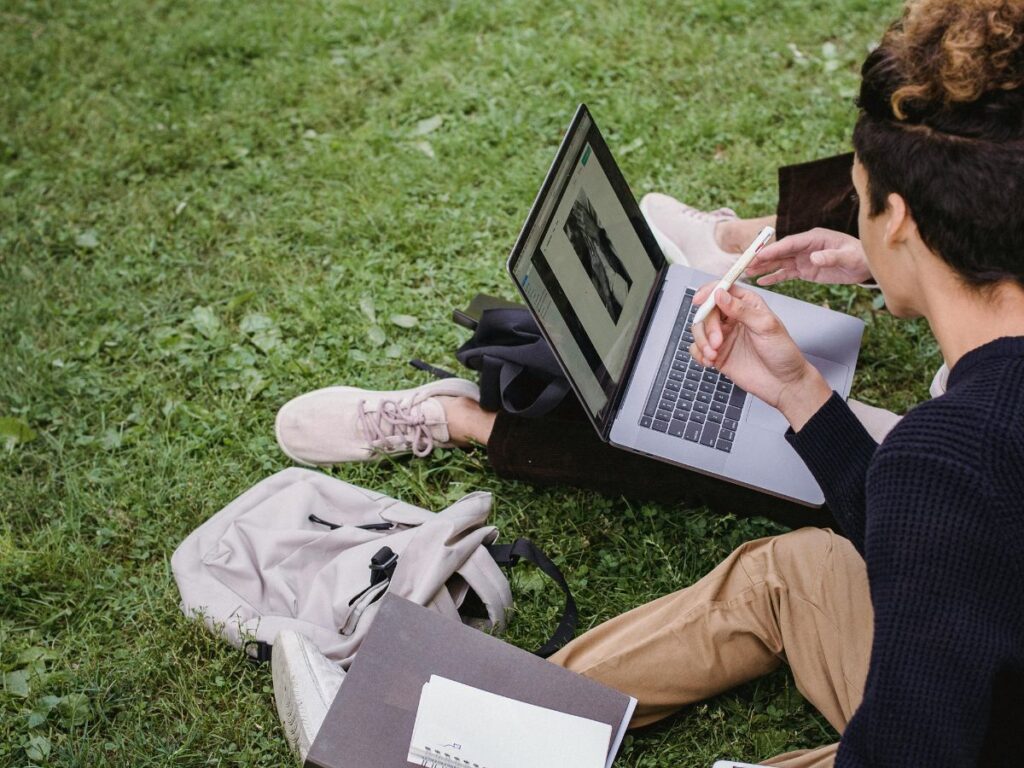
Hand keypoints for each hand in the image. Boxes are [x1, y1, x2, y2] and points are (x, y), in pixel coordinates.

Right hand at [690, 283, 831, 430]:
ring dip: (701, 341)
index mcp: (747, 305)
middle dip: (708, 327)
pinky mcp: (717, 354)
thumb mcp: (766, 326)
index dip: (709, 292)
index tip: (699, 300)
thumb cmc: (782, 353)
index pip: (723, 290)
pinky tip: (710, 361)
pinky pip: (697, 349)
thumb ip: (742, 310)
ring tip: (713, 355)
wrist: (784, 384)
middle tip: (717, 342)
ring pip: (699, 330)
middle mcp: (733, 318)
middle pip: (707, 312)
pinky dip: (699, 354)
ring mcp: (723, 336)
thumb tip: (720, 294)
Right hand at [745, 228, 871, 285]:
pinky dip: (774, 277)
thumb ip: (831, 257)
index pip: (788, 243)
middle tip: (745, 265)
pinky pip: (786, 274)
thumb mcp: (848, 257)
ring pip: (779, 263)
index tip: (758, 255)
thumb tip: (814, 258)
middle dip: (762, 258)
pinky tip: (762, 281)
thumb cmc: (859, 257)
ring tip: (748, 273)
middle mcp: (804, 247)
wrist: (865, 266)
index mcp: (813, 238)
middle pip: (779, 252)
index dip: (772, 249)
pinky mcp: (804, 270)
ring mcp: (803, 258)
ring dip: (764, 267)